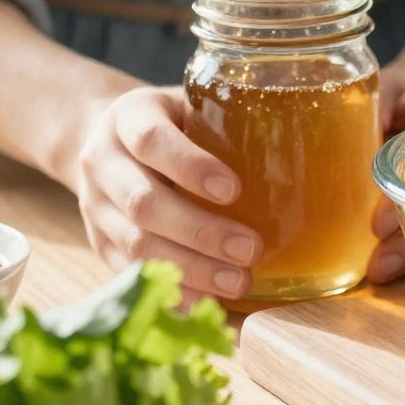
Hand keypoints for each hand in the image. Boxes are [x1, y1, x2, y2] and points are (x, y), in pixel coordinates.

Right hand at [75, 87, 259, 307]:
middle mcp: (102, 162)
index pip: (150, 141)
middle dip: (200, 232)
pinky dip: (169, 289)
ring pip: (135, 244)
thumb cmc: (172, 121)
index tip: (233, 190)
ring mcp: (94, 206)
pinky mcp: (98, 243)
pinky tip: (205, 301)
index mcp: (127, 116)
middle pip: (144, 203)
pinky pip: (129, 272)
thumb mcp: (191, 104)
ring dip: (190, 268)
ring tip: (238, 281)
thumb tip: (310, 144)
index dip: (189, 167)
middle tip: (251, 250)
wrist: (107, 139)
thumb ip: (229, 119)